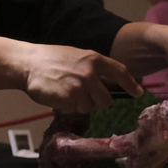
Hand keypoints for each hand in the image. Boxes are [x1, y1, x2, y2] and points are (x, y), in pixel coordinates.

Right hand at [21, 45, 139, 112]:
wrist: (28, 63)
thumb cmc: (51, 59)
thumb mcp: (77, 56)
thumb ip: (94, 68)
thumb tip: (110, 82)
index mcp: (94, 59)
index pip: (120, 72)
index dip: (131, 84)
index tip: (139, 93)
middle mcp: (90, 74)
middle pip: (106, 100)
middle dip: (97, 103)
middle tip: (83, 97)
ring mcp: (79, 87)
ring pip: (88, 108)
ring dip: (78, 104)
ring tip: (65, 92)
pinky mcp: (68, 99)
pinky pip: (73, 111)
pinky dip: (66, 107)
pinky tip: (57, 96)